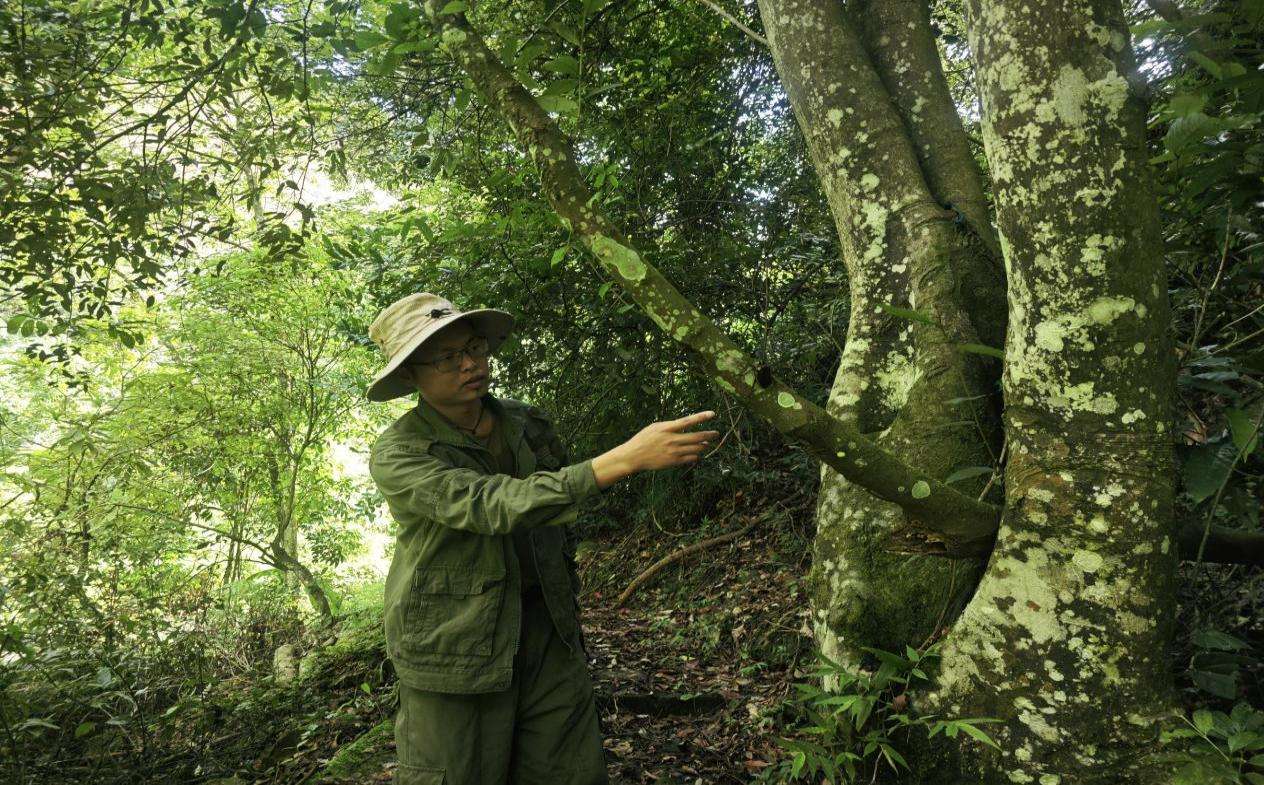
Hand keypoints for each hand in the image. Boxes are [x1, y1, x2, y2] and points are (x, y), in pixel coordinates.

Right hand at [591, 411, 718, 488]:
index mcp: (667, 428)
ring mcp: (673, 452)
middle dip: (709, 435)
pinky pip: (691, 459)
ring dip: (704, 446)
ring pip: (696, 449)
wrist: (634, 456)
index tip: (713, 414)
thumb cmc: (644, 439)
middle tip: (716, 433)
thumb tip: (685, 425)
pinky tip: (697, 454)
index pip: (688, 421)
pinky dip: (696, 456)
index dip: (701, 417)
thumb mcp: (655, 427)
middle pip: (697, 437)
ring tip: (706, 444)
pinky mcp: (673, 462)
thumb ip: (671, 426)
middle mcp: (672, 439)